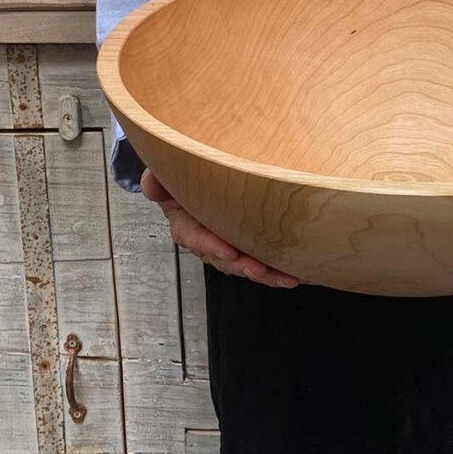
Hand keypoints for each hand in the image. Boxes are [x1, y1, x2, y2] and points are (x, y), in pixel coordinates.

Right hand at [140, 168, 301, 287]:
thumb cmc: (186, 177)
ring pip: (247, 264)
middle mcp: (208, 239)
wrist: (203, 176)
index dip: (210, 246)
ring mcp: (230, 243)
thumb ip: (158, 181)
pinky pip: (264, 259)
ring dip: (268, 274)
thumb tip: (151, 183)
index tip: (228, 251)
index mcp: (186, 224)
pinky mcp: (250, 243)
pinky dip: (281, 267)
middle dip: (243, 267)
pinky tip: (301, 272)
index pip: (194, 238)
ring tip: (288, 277)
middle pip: (225, 259)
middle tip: (260, 269)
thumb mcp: (167, 175)